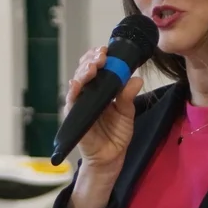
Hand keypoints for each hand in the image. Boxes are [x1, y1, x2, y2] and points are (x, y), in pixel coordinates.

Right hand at [64, 46, 144, 171]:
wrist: (110, 157)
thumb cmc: (116, 134)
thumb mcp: (127, 113)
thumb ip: (128, 96)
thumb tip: (137, 78)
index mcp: (102, 89)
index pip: (97, 67)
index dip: (99, 56)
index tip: (107, 50)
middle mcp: (89, 93)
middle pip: (85, 70)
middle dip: (92, 59)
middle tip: (101, 55)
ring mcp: (80, 103)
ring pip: (77, 81)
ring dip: (83, 71)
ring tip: (93, 66)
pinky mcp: (74, 116)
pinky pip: (71, 101)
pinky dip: (73, 91)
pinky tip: (77, 83)